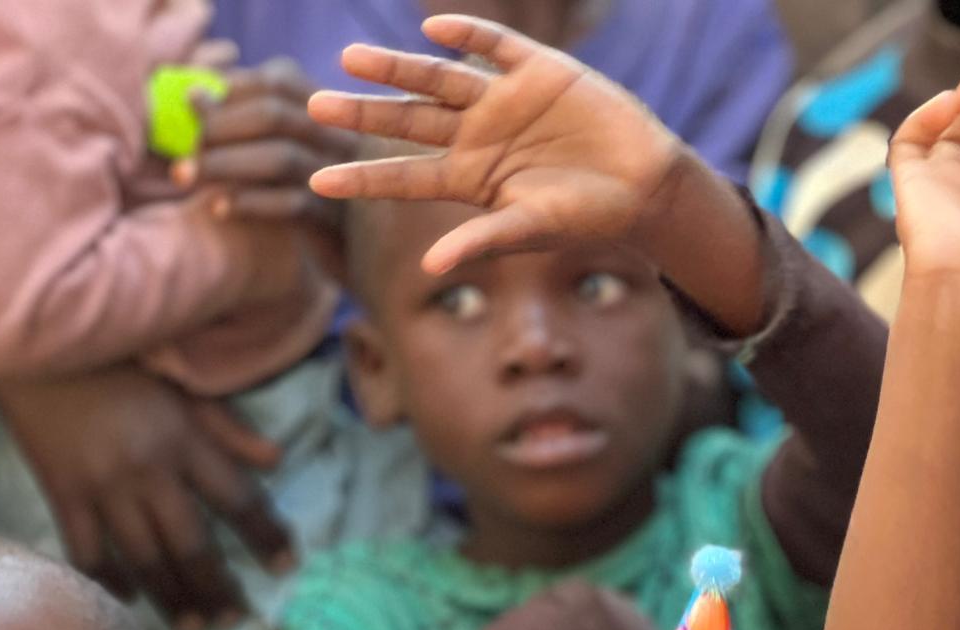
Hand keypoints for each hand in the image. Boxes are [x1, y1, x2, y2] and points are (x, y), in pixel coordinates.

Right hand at [0, 365, 292, 628]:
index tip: (287, 566)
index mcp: (182, 439)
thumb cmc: (117, 359)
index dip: (266, 535)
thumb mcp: (180, 384)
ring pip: (144, 558)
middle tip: (235, 621)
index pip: (237, 498)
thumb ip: (228, 426)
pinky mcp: (61, 493)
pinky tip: (128, 599)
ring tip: (194, 627)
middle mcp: (147, 470)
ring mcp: (101, 486)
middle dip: (217, 588)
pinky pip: (86, 551)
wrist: (33, 343)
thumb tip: (278, 462)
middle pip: (191, 545)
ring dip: (172, 598)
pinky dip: (108, 580)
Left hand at [173, 59, 358, 237]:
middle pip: (276, 114)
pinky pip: (292, 206)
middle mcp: (345, 139)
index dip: (232, 90)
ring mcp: (345, 180)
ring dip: (224, 164)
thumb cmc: (307, 200)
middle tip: (188, 147)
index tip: (197, 107)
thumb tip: (195, 95)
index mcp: (334, 113)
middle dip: (220, 126)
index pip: (280, 80)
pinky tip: (219, 208)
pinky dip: (249, 203)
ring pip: (281, 158)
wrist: (355, 260)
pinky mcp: (337, 223)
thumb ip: (245, 123)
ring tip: (187, 177)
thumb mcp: (282, 155)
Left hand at [308, 18, 685, 272]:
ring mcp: (502, 100)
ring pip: (438, 80)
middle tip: (314, 105)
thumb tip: (431, 266)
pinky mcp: (537, 70)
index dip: (362, 179)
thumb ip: (481, 241)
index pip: (404, 178)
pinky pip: (495, 47)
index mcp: (469, 178)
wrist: (645, 183)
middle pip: (408, 122)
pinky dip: (468, 37)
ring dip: (398, 69)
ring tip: (352, 58)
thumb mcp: (531, 229)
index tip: (318, 183)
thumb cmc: (588, 215)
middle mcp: (476, 135)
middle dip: (363, 114)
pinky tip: (434, 32)